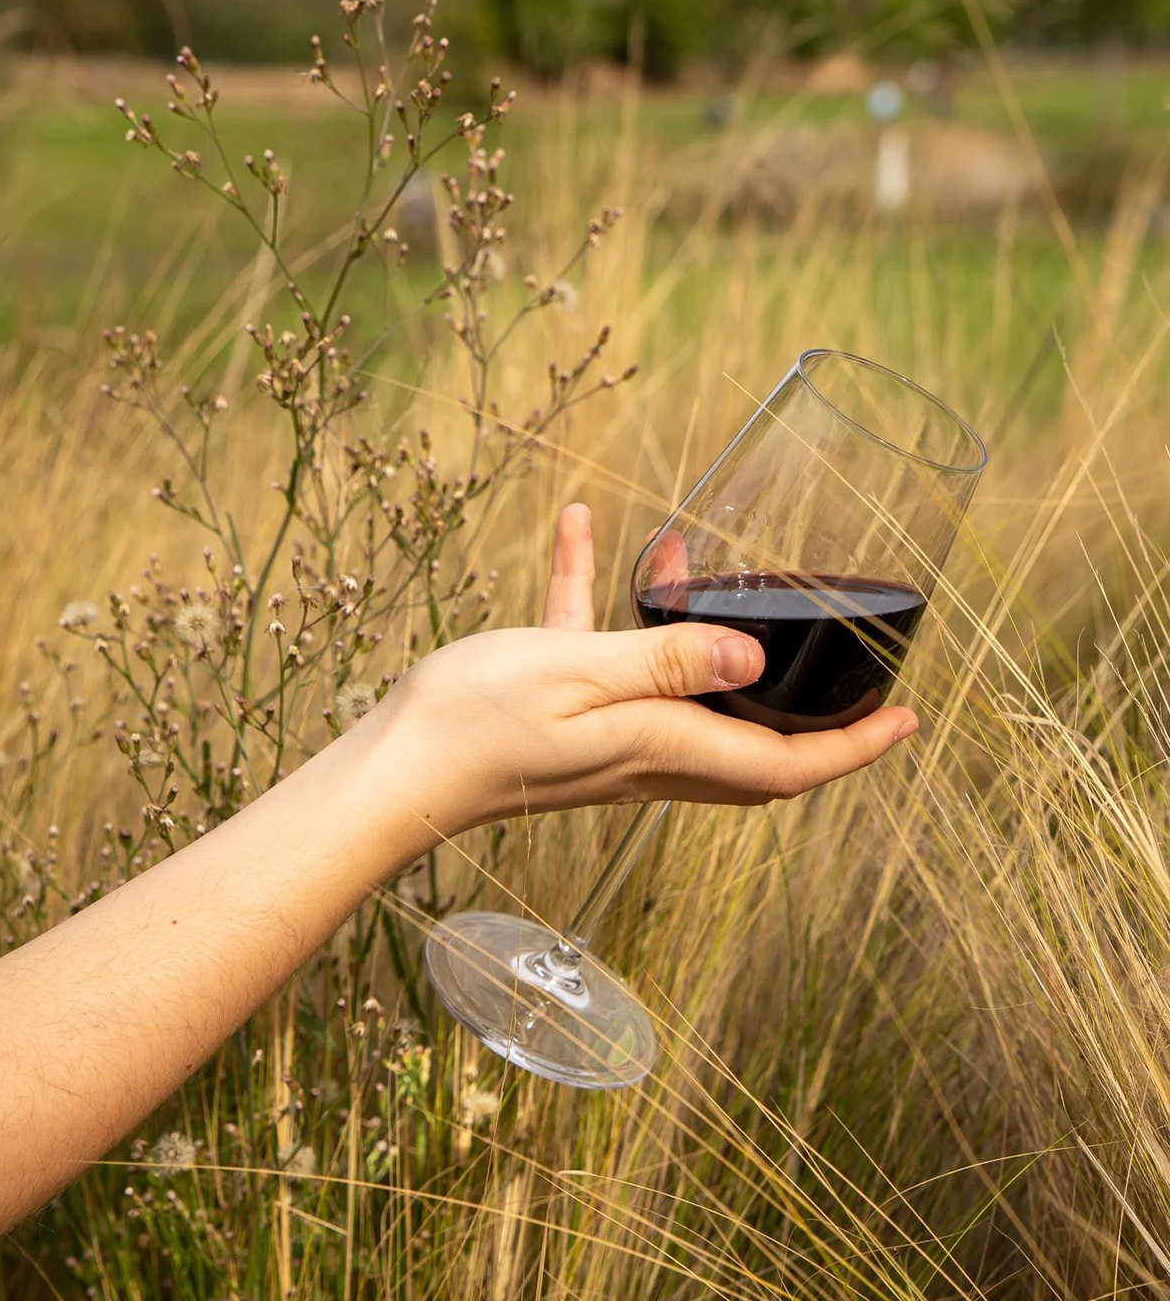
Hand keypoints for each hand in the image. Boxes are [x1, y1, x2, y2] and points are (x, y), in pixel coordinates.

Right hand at [376, 504, 917, 833]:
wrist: (392, 769)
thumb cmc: (477, 725)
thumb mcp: (577, 677)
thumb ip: (666, 662)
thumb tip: (754, 655)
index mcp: (664, 745)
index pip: (785, 762)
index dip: (854, 748)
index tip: (907, 722)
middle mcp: (646, 749)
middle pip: (752, 735)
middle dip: (806, 705)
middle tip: (846, 663)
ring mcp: (603, 733)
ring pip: (682, 684)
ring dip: (703, 631)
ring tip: (695, 561)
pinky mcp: (555, 708)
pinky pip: (596, 646)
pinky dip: (601, 595)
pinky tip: (582, 531)